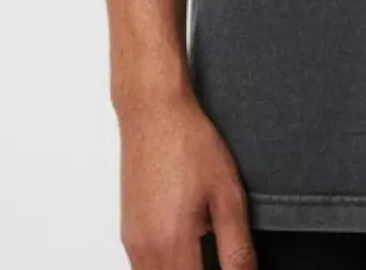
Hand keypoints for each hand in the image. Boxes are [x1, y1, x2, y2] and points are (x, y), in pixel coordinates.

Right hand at [118, 92, 254, 269]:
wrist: (153, 111)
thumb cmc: (188, 142)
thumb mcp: (227, 193)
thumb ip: (237, 247)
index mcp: (172, 244)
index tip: (233, 269)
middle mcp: (144, 251)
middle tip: (223, 260)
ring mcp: (132, 243)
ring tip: (206, 254)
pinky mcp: (128, 233)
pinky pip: (144, 269)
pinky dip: (167, 267)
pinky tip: (189, 248)